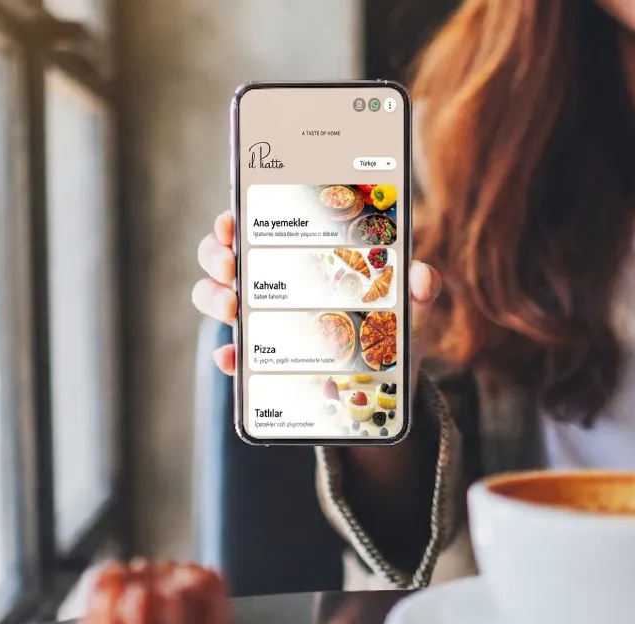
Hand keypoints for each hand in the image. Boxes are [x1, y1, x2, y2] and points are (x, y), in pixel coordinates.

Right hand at [192, 210, 441, 382]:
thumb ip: (420, 289)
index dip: (236, 217)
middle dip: (216, 253)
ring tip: (232, 306)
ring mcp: (262, 322)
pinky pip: (233, 357)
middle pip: (225, 256)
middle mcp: (274, 285)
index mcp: (303, 258)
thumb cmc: (391, 335)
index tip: (232, 220)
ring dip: (213, 297)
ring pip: (216, 298)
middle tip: (231, 264)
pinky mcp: (261, 364)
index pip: (259, 225)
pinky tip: (234, 357)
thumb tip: (421, 277)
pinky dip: (229, 356)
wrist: (384, 395)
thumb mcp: (409, 311)